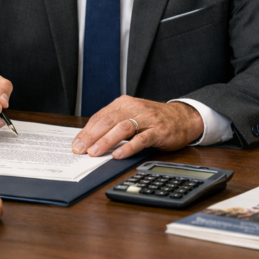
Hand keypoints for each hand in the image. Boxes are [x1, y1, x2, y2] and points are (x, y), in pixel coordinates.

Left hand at [71, 96, 203, 158]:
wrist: (182, 118)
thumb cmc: (153, 119)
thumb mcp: (132, 116)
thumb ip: (114, 124)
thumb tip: (91, 140)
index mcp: (124, 103)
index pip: (100, 116)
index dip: (86, 131)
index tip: (76, 144)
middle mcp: (134, 108)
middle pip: (108, 121)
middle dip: (92, 136)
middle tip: (81, 150)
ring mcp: (147, 119)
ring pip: (123, 128)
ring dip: (106, 141)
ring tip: (95, 152)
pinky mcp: (158, 131)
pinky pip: (142, 139)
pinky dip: (129, 147)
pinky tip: (119, 155)